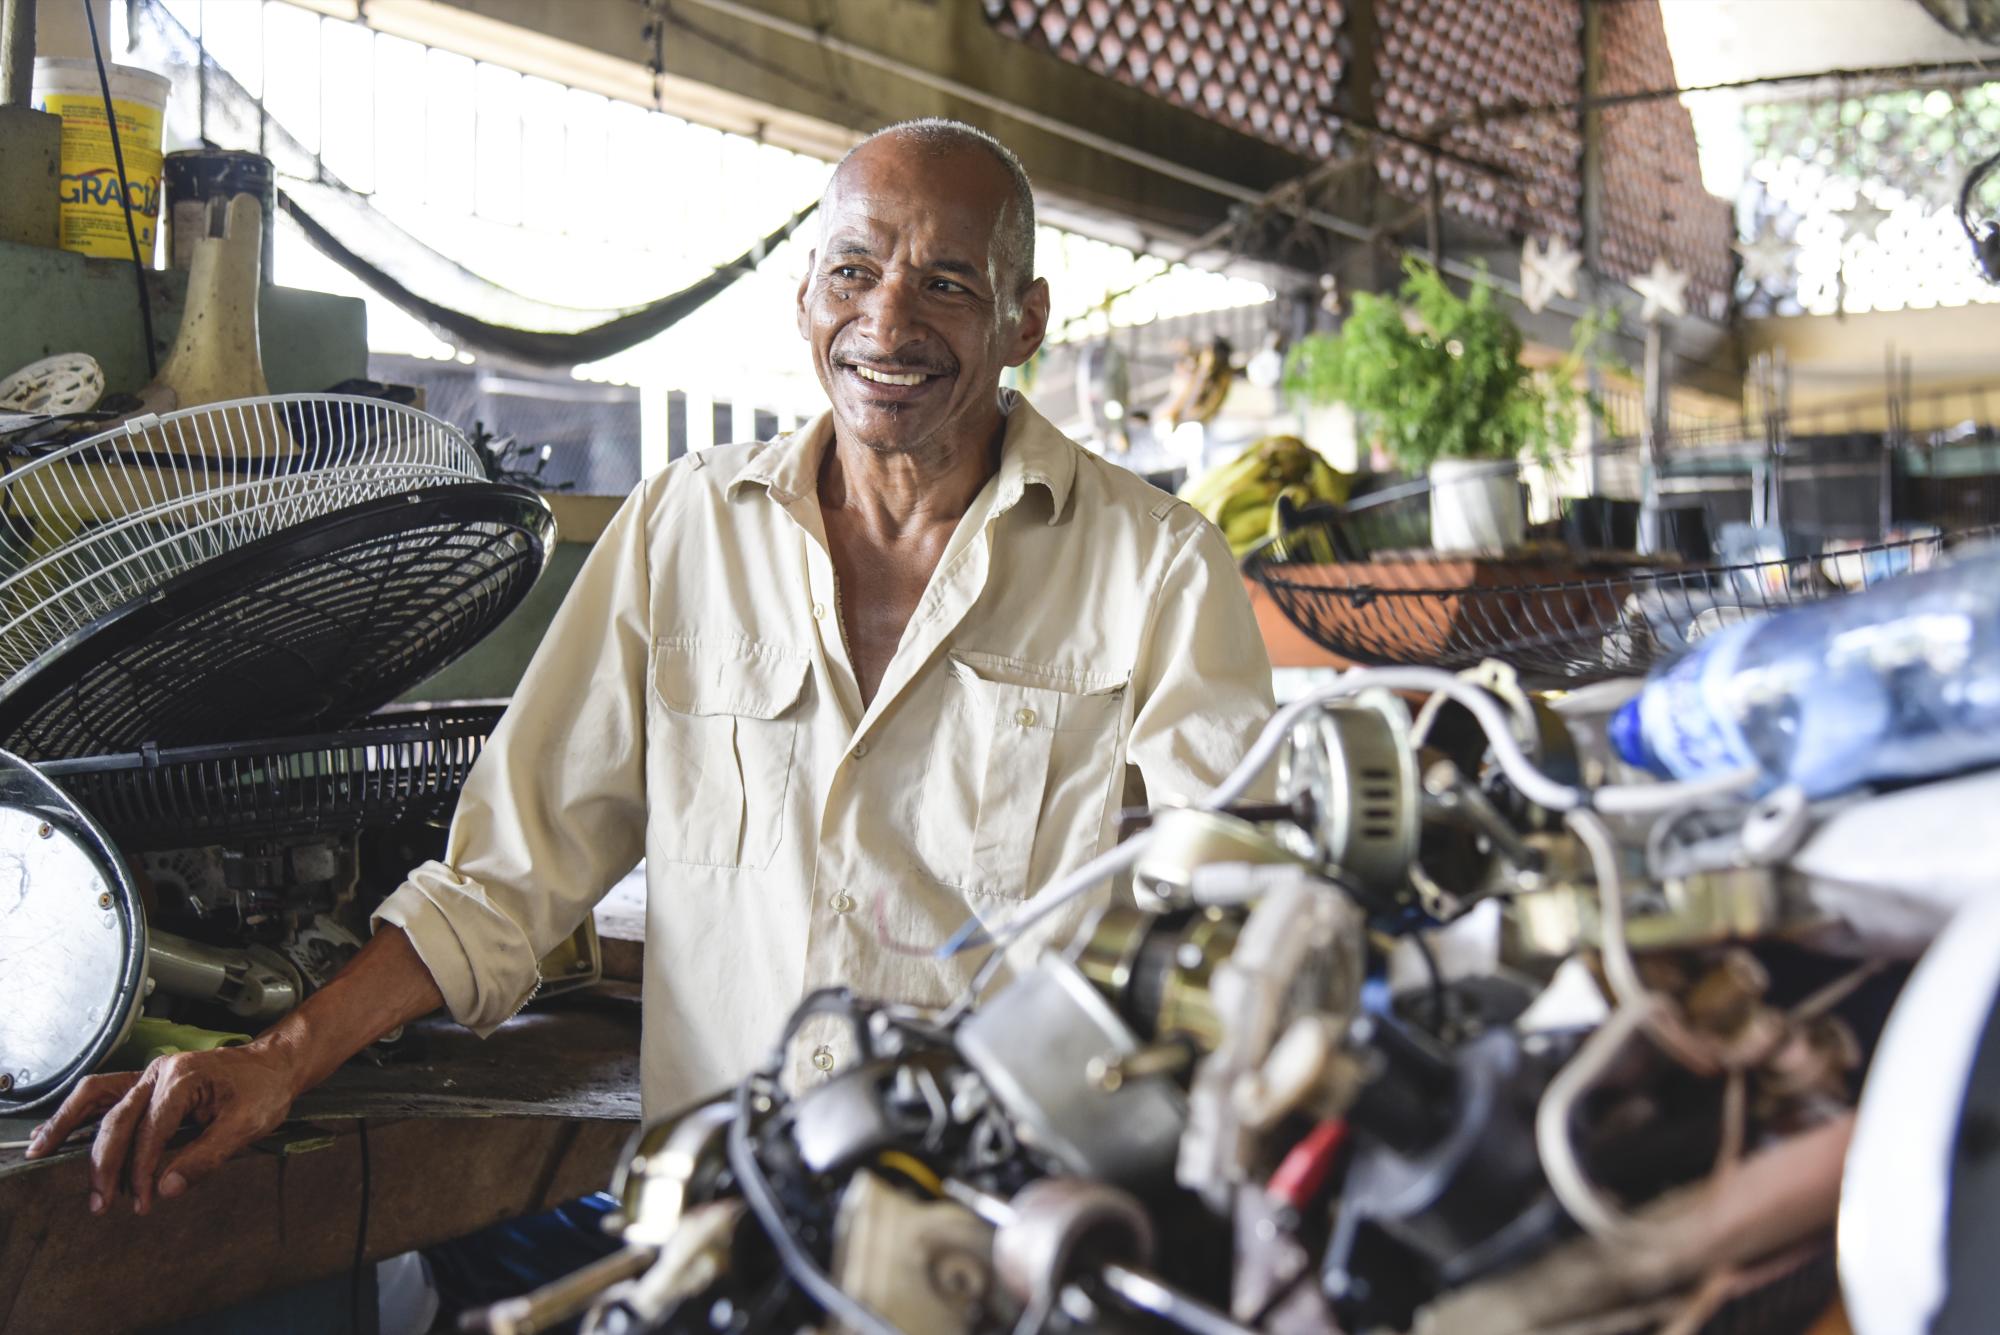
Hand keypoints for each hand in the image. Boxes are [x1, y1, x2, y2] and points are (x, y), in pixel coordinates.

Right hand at [24, 1041, 301, 1214]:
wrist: (273, 1065)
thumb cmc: (264, 1091)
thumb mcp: (247, 1125)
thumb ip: (206, 1157)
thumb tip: (166, 1190)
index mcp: (183, 1078)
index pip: (151, 1132)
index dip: (143, 1170)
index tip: (143, 1202)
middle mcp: (159, 1071)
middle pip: (117, 1119)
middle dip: (105, 1164)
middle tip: (102, 1204)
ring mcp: (148, 1074)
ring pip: (96, 1098)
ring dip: (68, 1127)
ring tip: (40, 1154)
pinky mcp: (146, 1082)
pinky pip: (103, 1096)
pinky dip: (76, 1113)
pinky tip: (53, 1132)